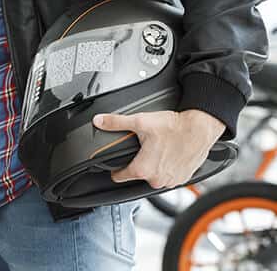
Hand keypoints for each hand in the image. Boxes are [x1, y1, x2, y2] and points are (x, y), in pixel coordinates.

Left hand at [92, 110, 225, 188]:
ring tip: (156, 151)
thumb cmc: (174, 127)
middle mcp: (157, 180)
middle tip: (142, 149)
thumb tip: (99, 121)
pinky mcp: (183, 179)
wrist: (201, 127)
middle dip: (137, 164)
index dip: (115, 168)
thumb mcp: (140, 121)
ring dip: (153, 167)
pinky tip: (168, 155)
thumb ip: (116, 122)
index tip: (115, 164)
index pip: (119, 177)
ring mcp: (171, 181)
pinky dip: (167, 168)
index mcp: (143, 170)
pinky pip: (168, 177)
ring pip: (153, 177)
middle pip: (137, 175)